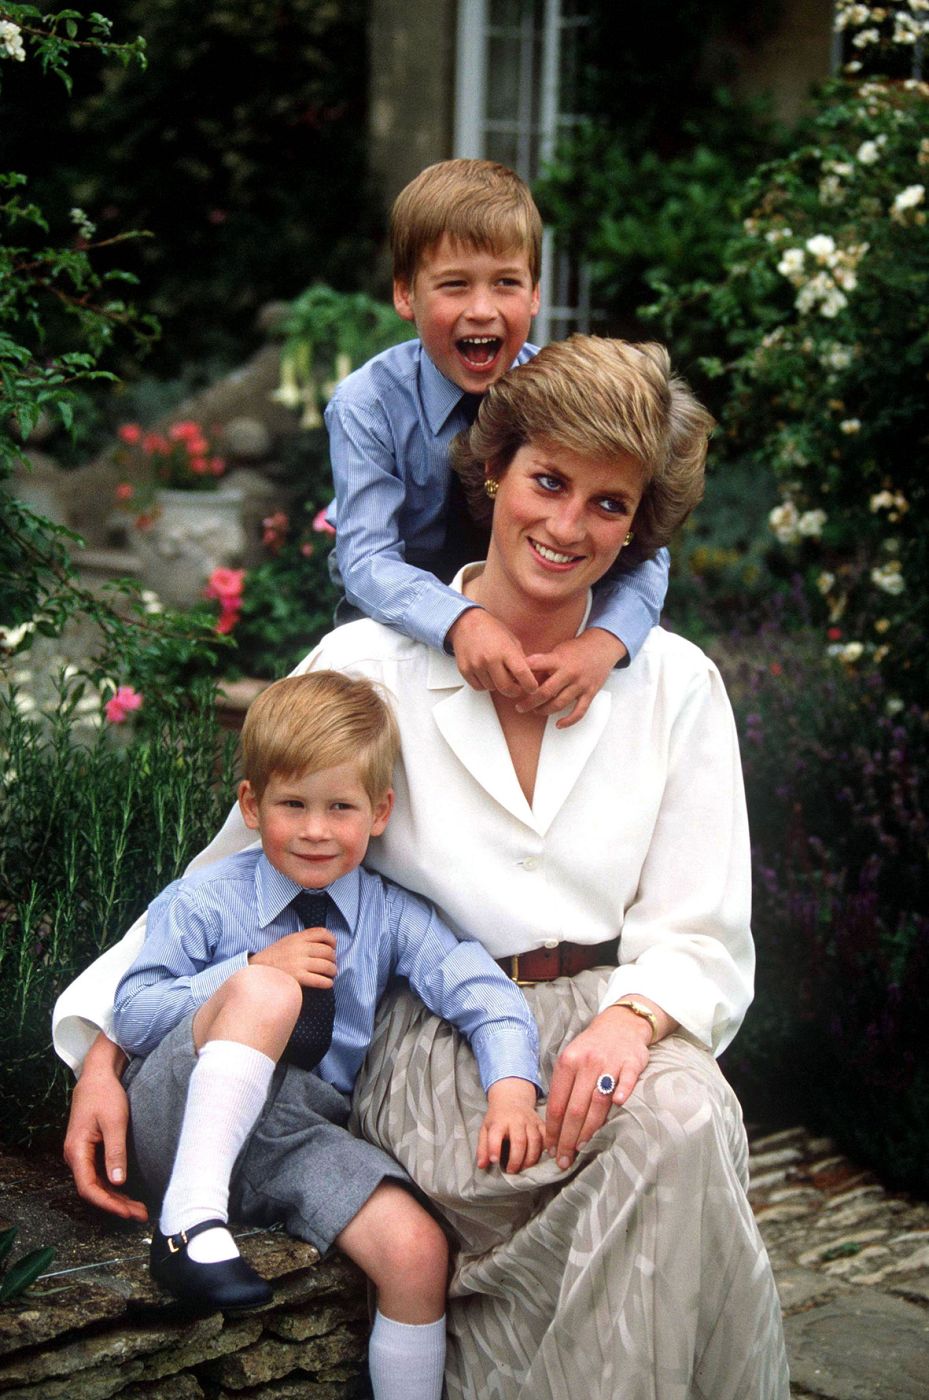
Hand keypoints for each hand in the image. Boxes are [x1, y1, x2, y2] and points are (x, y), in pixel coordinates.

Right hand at [62, 1033, 147, 1220]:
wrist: (97, 1075)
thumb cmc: (105, 1095)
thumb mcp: (115, 1122)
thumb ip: (115, 1152)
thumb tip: (118, 1182)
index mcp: (76, 1150)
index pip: (89, 1188)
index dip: (108, 1203)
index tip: (128, 1213)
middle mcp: (74, 1155)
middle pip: (93, 1189)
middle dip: (116, 1204)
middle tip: (140, 1214)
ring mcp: (80, 1154)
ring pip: (96, 1184)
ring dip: (116, 1197)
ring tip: (137, 1209)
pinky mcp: (89, 1150)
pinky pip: (98, 1174)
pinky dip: (113, 1185)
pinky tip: (127, 1192)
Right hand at [251, 927, 336, 987]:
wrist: (257, 972)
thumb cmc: (273, 958)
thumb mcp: (286, 942)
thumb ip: (303, 940)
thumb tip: (324, 943)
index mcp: (297, 938)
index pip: (322, 933)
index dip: (332, 940)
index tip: (333, 947)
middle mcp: (299, 949)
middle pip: (327, 951)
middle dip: (333, 959)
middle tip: (332, 964)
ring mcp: (299, 963)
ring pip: (327, 966)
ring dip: (332, 971)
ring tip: (331, 974)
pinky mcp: (298, 978)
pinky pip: (320, 980)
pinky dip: (327, 982)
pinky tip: (327, 983)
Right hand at [449, 608, 539, 699]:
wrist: (467, 622)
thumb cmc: (491, 629)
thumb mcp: (512, 640)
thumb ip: (520, 658)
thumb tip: (528, 676)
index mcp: (505, 650)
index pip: (522, 673)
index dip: (530, 685)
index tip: (532, 687)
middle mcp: (490, 658)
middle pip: (506, 688)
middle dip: (514, 691)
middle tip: (517, 688)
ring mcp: (476, 665)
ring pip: (492, 688)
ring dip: (497, 685)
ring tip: (497, 672)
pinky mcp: (465, 669)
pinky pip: (479, 687)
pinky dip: (484, 684)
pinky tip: (486, 673)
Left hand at [477, 1077, 544, 1173]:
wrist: (512, 1098)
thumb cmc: (498, 1118)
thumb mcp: (485, 1129)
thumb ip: (482, 1148)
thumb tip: (481, 1166)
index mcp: (499, 1121)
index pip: (496, 1134)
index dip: (494, 1148)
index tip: (494, 1161)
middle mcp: (516, 1120)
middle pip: (519, 1141)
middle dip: (516, 1160)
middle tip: (511, 1171)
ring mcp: (530, 1121)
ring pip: (535, 1141)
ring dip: (531, 1159)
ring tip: (524, 1169)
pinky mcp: (540, 1123)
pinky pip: (546, 1138)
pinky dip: (544, 1150)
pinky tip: (538, 1159)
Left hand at [521, 629, 626, 728]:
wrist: (602, 647)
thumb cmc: (577, 649)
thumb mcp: (558, 651)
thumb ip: (543, 663)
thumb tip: (524, 675)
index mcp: (559, 660)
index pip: (537, 665)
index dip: (524, 674)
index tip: (511, 682)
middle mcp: (570, 672)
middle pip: (546, 691)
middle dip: (530, 701)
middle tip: (520, 707)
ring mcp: (581, 684)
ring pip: (559, 703)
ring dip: (544, 711)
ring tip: (535, 711)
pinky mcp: (590, 693)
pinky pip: (579, 711)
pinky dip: (569, 721)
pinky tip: (558, 724)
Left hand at [544, 1003, 658, 1170]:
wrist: (619, 1025)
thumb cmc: (591, 1049)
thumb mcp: (571, 1060)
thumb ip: (564, 1087)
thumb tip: (552, 1124)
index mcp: (568, 1062)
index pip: (557, 1103)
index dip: (553, 1130)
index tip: (550, 1149)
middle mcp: (586, 1062)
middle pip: (575, 1108)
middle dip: (567, 1138)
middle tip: (563, 1160)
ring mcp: (609, 1062)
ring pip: (597, 1100)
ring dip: (588, 1128)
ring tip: (580, 1148)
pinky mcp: (631, 1062)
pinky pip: (626, 1079)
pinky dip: (622, 1091)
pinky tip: (618, 1105)